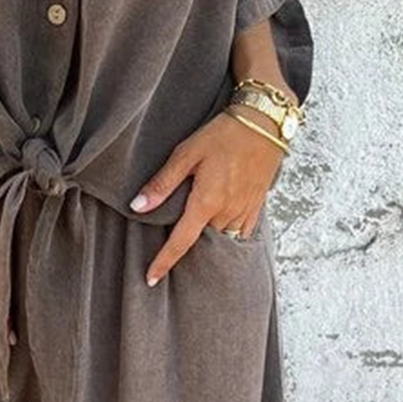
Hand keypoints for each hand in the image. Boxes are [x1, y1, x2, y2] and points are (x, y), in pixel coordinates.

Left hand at [130, 109, 281, 285]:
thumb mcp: (185, 154)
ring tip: (192, 245)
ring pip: (221, 239)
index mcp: (206, 202)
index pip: (181, 242)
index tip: (151, 279)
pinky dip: (227, 236)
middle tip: (168, 257)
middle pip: (201, 243)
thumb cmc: (223, 134)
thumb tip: (137, 207)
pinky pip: (241, 232)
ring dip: (207, 244)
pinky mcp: (256, 206)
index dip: (164, 262)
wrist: (265, 123)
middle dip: (186, 251)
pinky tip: (218, 232)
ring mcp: (244, 211)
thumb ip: (162, 183)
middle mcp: (227, 213)